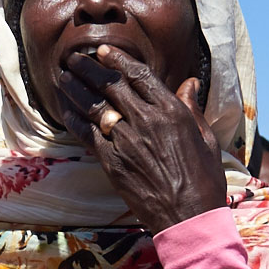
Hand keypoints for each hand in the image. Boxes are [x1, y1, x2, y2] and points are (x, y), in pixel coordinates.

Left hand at [57, 42, 225, 230]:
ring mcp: (127, 142)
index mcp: (172, 112)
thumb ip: (192, 108)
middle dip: (88, 69)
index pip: (139, 76)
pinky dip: (75, 120)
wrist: (190, 217)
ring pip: (93, 107)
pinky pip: (88, 136)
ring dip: (75, 90)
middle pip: (110, 86)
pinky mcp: (113, 163)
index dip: (117, 60)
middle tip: (73, 59)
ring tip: (62, 78)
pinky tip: (66, 110)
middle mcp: (147, 122)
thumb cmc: (204, 179)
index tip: (102, 51)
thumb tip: (189, 82)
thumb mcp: (206, 138)